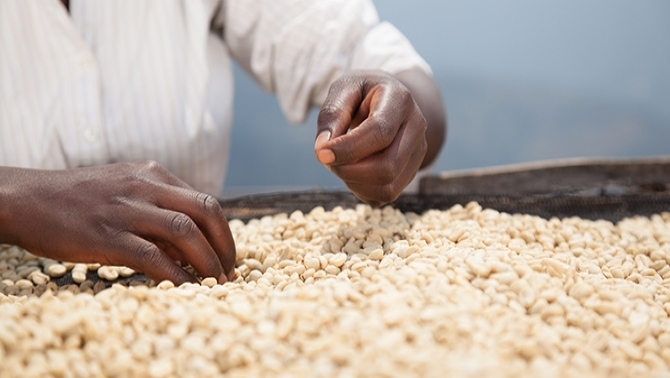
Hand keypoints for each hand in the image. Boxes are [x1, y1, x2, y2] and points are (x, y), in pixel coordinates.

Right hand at [0, 162, 235, 284]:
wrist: (26, 198)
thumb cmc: (76, 198)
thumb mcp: (123, 188)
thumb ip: (156, 208)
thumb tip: (187, 242)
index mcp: (153, 174)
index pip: (204, 201)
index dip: (223, 232)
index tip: (226, 255)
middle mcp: (145, 186)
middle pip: (205, 211)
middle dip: (225, 244)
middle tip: (229, 271)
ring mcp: (127, 210)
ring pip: (185, 233)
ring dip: (207, 262)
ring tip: (215, 283)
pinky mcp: (107, 235)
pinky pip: (154, 257)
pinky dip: (176, 275)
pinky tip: (185, 288)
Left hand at [314, 71, 427, 205]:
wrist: (387, 98)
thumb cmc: (361, 94)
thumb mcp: (343, 90)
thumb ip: (332, 115)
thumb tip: (323, 151)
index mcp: (400, 100)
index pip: (379, 132)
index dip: (348, 148)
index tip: (321, 154)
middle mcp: (417, 127)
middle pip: (387, 166)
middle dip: (349, 171)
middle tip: (327, 159)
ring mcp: (418, 152)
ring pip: (388, 187)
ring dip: (355, 184)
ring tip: (340, 164)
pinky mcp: (412, 171)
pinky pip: (387, 195)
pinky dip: (363, 191)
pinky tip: (352, 172)